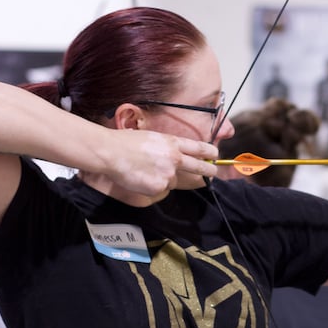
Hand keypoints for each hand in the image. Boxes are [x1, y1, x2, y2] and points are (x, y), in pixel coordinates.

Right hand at [103, 128, 218, 195]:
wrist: (111, 152)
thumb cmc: (126, 142)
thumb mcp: (152, 137)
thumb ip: (167, 147)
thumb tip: (176, 156)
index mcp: (173, 143)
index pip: (199, 148)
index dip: (210, 152)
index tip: (216, 155)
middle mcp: (175, 158)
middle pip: (199, 167)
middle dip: (209, 171)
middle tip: (213, 173)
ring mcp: (168, 174)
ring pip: (174, 180)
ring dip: (165, 178)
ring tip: (146, 170)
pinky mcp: (160, 187)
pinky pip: (162, 189)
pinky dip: (154, 186)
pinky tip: (141, 178)